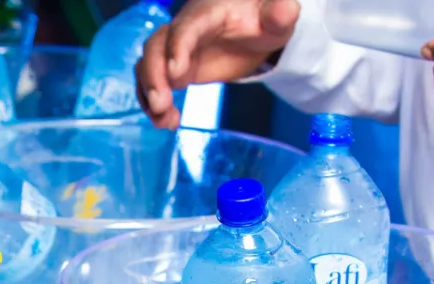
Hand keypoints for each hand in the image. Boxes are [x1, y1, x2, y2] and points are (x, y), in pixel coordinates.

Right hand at [135, 0, 300, 128]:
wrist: (254, 28)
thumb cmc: (263, 19)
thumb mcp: (277, 16)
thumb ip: (279, 13)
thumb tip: (284, 11)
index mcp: (207, 12)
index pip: (186, 27)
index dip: (177, 48)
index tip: (176, 74)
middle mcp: (184, 29)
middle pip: (156, 46)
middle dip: (154, 76)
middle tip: (161, 105)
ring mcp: (176, 50)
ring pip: (148, 66)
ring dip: (149, 94)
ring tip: (165, 121)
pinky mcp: (174, 69)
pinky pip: (152, 83)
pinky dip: (153, 103)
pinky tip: (165, 121)